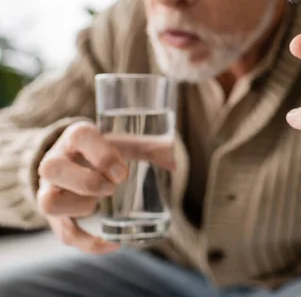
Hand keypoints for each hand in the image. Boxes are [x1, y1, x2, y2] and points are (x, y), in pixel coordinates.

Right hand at [37, 122, 175, 253]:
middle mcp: (56, 161)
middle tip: (111, 188)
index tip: (123, 172)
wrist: (75, 160)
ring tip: (99, 206)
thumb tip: (172, 162)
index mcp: (76, 137)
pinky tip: (113, 243)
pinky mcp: (56, 215)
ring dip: (78, 208)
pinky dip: (88, 243)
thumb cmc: (105, 149)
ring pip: (48, 202)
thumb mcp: (123, 141)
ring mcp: (50, 188)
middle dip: (86, 182)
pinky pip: (63, 233)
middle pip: (52, 168)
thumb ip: (148, 147)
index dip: (102, 155)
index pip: (80, 136)